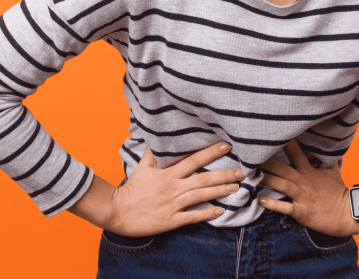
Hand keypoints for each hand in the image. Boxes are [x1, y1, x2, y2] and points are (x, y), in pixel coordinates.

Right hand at [108, 141, 244, 236]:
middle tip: (241, 171)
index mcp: (167, 174)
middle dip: (224, 174)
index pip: (193, 160)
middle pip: (203, 179)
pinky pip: (192, 216)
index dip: (210, 152)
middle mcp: (173, 188)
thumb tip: (157, 137)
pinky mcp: (170, 220)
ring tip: (236, 187)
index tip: (226, 146)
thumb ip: (152, 153)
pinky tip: (220, 211)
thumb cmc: (131, 189)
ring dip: (220, 191)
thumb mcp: (142, 168)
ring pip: (201, 196)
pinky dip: (207, 214)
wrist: (117, 211)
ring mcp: (173, 204)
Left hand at [258, 139, 358, 236]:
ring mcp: (303, 196)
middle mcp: (304, 181)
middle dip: (266, 161)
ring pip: (281, 184)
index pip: (296, 152)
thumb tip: (330, 150)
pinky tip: (260, 200)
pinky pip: (285, 207)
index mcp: (310, 171)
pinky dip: (273, 204)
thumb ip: (329, 161)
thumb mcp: (334, 173)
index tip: (270, 134)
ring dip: (265, 179)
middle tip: (249, 154)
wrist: (349, 213)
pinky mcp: (302, 211)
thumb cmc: (340, 193)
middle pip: (282, 168)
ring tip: (249, 175)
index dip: (285, 142)